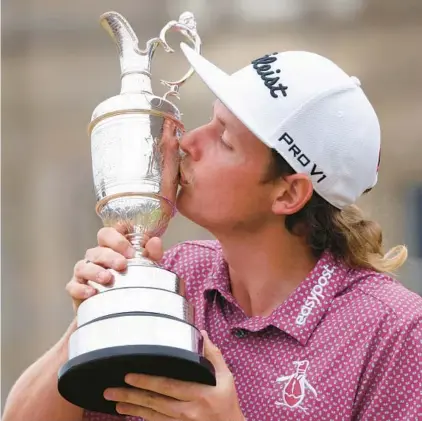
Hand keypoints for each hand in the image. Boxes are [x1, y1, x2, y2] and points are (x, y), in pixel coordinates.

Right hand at [66, 226, 163, 311]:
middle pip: (97, 250)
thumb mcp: (145, 266)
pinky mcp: (76, 289)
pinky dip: (81, 288)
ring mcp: (84, 272)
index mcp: (109, 248)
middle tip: (122, 265)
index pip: (107, 234)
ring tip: (108, 278)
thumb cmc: (132, 280)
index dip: (117, 239)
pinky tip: (91, 293)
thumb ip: (151, 253)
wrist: (120, 308)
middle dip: (110, 256)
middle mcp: (95, 257)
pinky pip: (73, 286)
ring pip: (83, 266)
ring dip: (95, 271)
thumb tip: (155, 241)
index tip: (131, 251)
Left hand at [103, 331, 244, 420]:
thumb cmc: (227, 401)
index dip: (147, 381)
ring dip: (131, 407)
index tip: (130, 375)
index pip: (169, 386)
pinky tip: (129, 411)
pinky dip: (141, 416)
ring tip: (114, 401)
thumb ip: (212, 355)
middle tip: (112, 389)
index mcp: (200, 393)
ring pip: (152, 414)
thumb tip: (201, 333)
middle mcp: (188, 410)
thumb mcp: (226, 377)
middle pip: (155, 402)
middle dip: (131, 395)